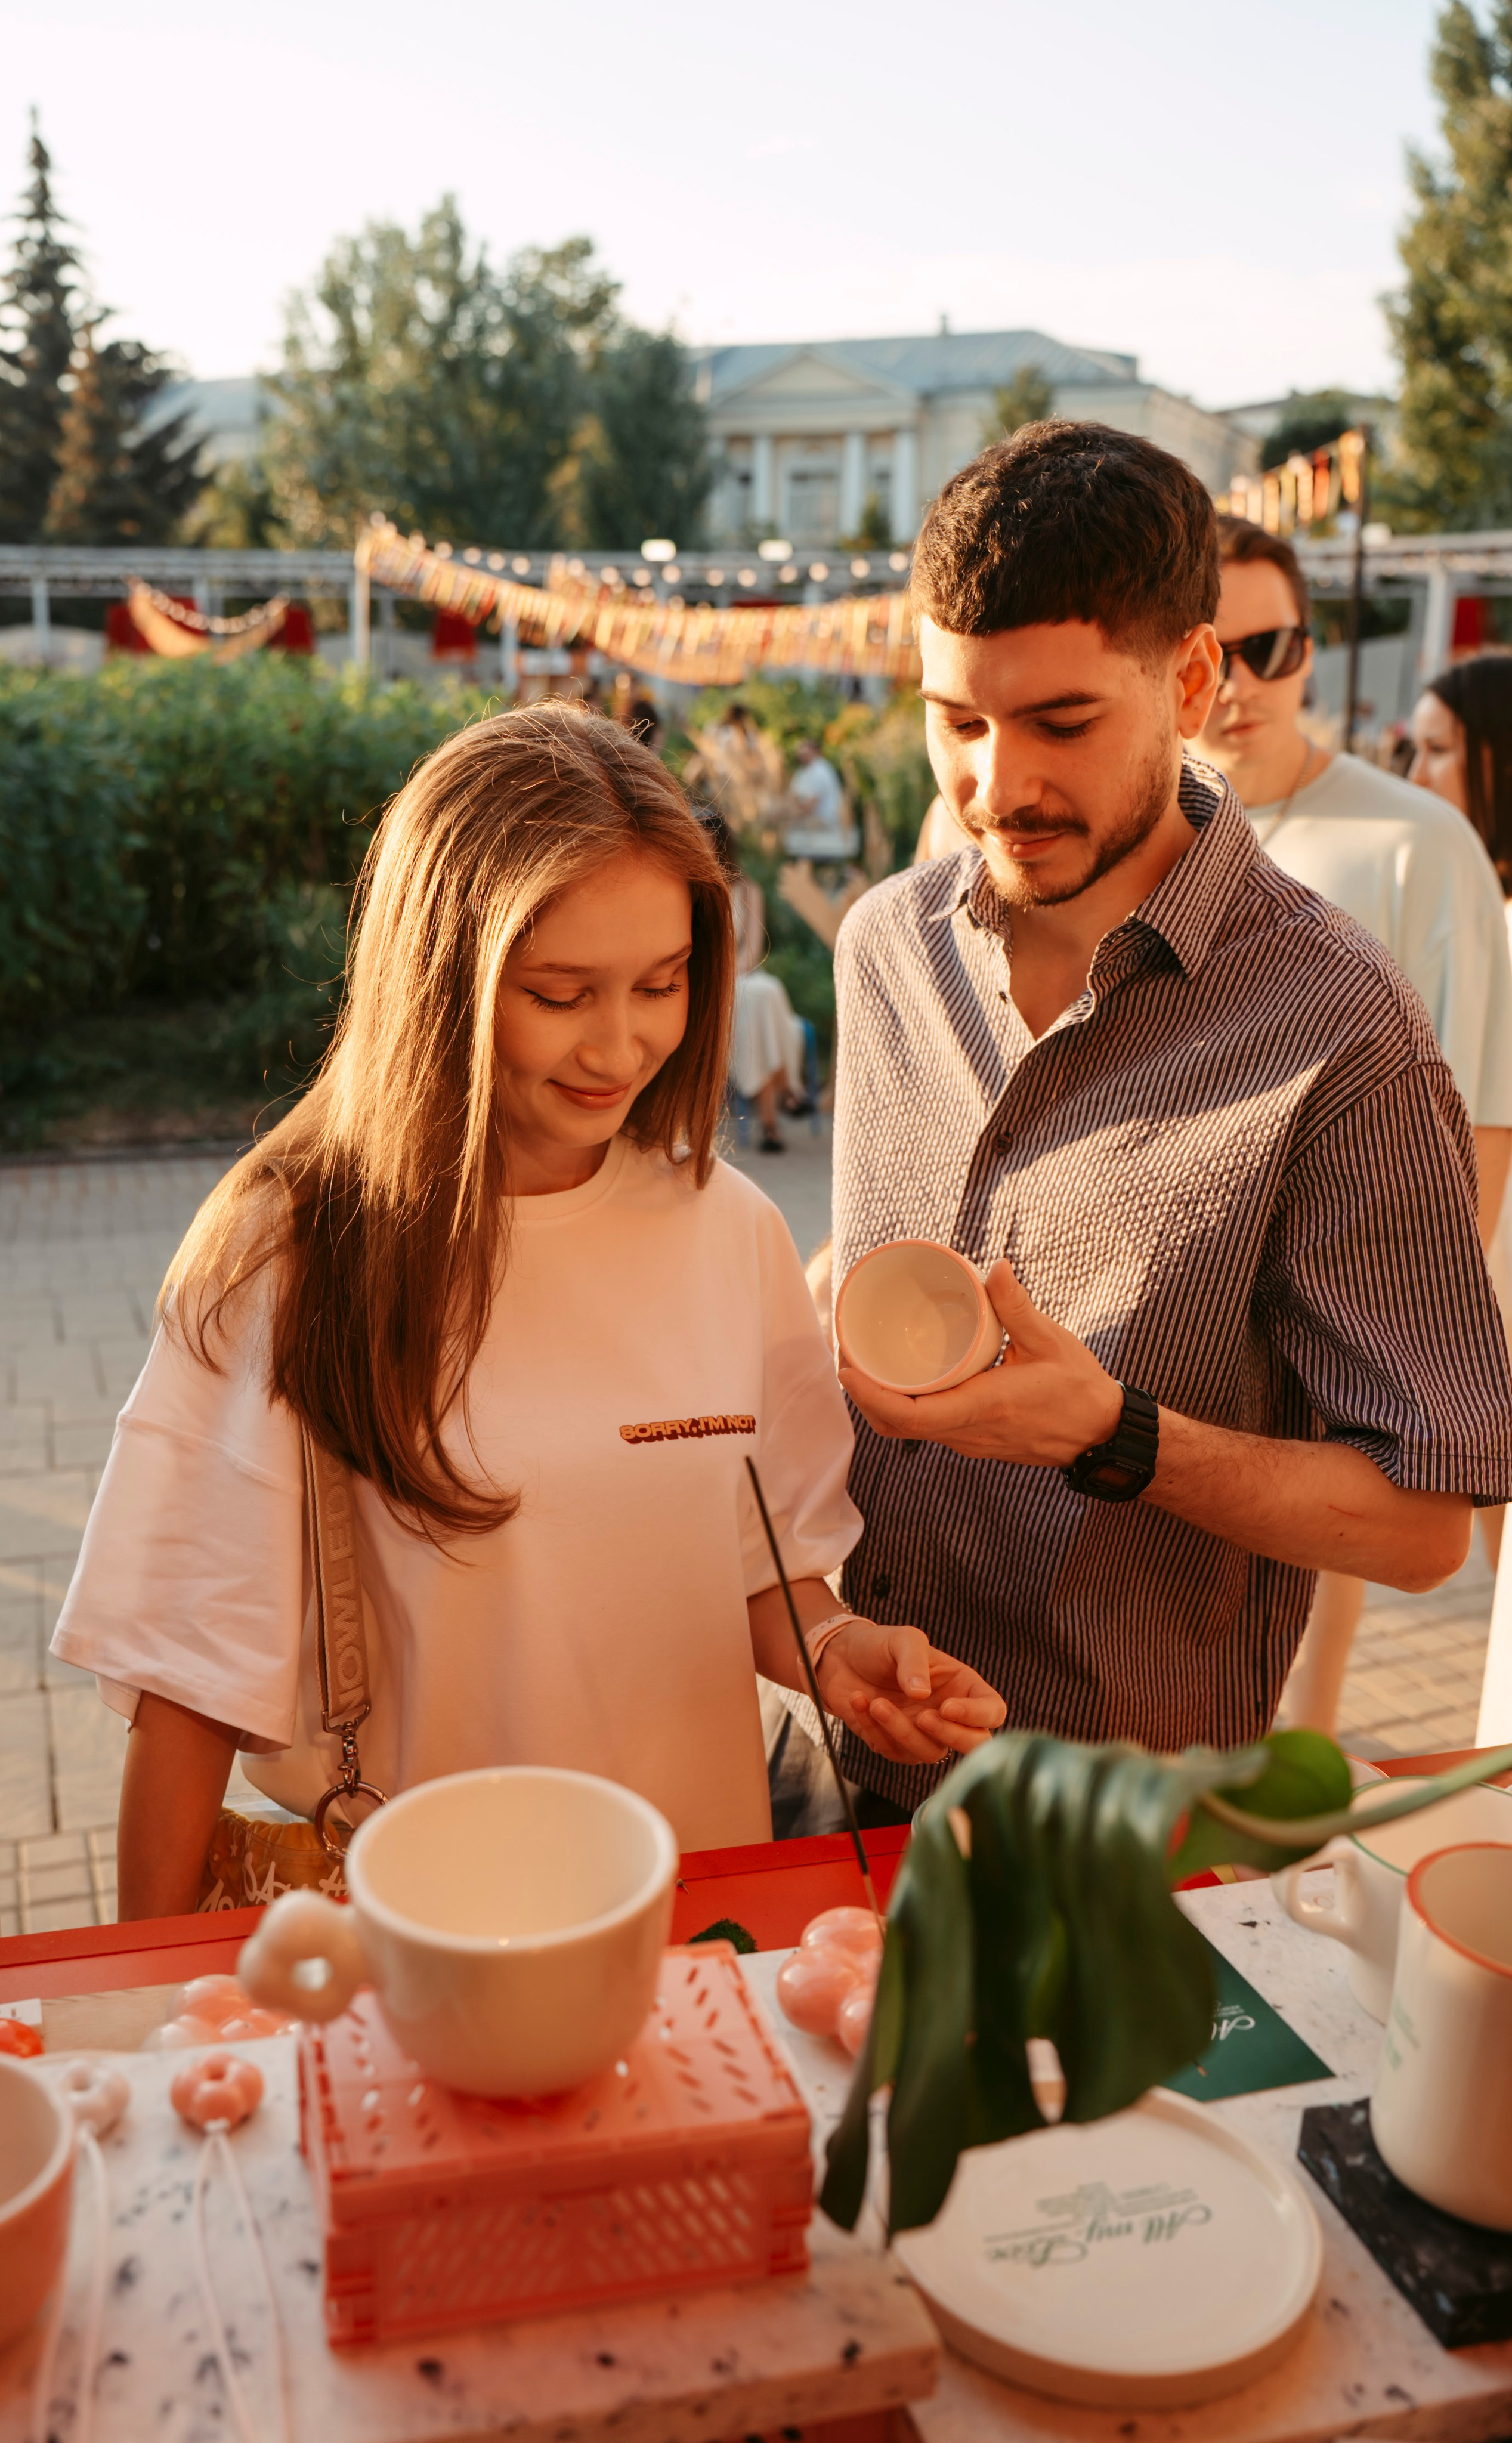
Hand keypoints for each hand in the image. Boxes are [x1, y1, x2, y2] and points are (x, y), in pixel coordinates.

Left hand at [816, 1616, 1005, 1765]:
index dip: (977, 1715)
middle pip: (974, 1744)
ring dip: (901, 1731)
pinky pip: (894, 1752)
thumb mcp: (902, 1640)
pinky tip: (859, 1701)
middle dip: (951, 1736)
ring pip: (929, 1752)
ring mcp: (924, 1734)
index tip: (947, 1707)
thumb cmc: (879, 1646)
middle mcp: (950, 1715)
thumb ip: (914, 1662)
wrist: (840, 1659)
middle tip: (923, 1718)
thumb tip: (923, 1694)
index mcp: (963, 1687)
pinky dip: (875, 1730)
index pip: (992, 1711)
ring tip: (876, 1703)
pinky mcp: (896, 1745)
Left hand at [838, 1257, 1123, 1467]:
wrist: (1103, 1436)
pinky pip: (929, 1429)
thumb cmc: (1079, 1389)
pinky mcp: (976, 1441)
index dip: (868, 1396)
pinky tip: (906, 1380)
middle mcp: (968, 1433)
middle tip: (849, 1356)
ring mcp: (970, 1442)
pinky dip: (906, 1409)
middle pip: (896, 1426)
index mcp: (981, 1408)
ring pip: (910, 1431)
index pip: (908, 1416)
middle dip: (864, 1396)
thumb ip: (1018, 1305)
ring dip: (882, 1404)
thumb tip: (995, 1267)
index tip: (847, 1368)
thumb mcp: (1050, 1341)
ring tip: (868, 1364)